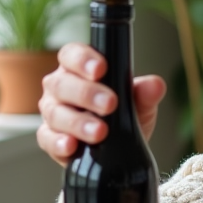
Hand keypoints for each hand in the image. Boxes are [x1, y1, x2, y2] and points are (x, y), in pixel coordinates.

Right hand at [36, 42, 166, 165]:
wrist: (121, 148)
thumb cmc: (124, 114)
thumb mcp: (140, 102)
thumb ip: (146, 93)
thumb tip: (155, 85)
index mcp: (78, 69)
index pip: (72, 54)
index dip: (83, 59)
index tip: (101, 69)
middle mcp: (60, 87)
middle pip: (62, 84)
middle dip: (87, 93)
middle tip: (110, 104)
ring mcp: (52, 112)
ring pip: (56, 113)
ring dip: (79, 123)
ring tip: (100, 131)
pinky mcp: (49, 139)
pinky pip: (47, 139)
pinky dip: (59, 143)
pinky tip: (72, 146)